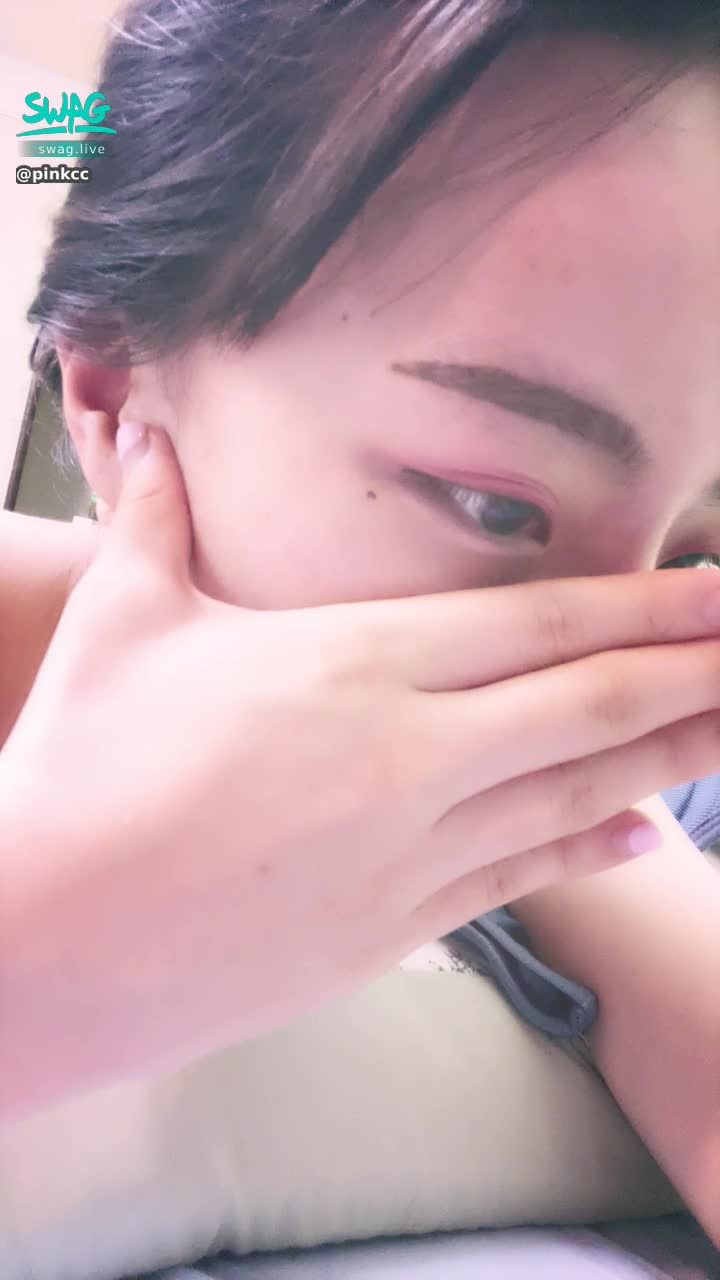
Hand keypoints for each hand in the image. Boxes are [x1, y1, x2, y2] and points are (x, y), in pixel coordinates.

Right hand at [3, 421, 719, 1115]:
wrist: (43, 941)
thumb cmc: (79, 772)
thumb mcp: (122, 622)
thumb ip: (154, 517)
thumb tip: (153, 435)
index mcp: (354, 664)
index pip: (539, 625)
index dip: (648, 607)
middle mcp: (408, 757)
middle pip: (588, 709)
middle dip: (691, 678)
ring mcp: (411, 853)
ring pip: (575, 798)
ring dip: (669, 762)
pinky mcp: (392, 930)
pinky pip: (520, 879)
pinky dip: (591, 850)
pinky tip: (646, 836)